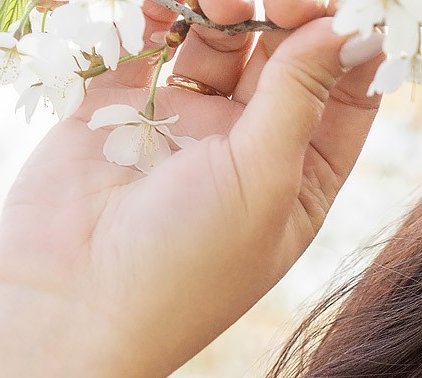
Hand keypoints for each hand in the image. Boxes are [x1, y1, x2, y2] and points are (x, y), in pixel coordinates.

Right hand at [0, 0, 385, 377]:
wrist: (71, 304)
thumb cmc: (186, 265)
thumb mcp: (264, 180)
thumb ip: (301, 96)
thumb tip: (349, 28)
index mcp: (302, 176)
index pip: (345, 90)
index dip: (350, 39)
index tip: (345, 5)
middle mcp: (249, 146)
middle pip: (283, 53)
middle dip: (285, 14)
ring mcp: (184, 123)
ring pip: (216, 38)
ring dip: (222, 7)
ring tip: (218, 0)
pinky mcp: (117, 104)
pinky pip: (143, 38)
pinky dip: (154, 12)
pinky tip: (161, 10)